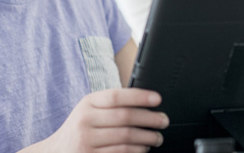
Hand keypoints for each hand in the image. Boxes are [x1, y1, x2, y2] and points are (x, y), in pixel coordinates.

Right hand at [26, 88, 168, 152]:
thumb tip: (143, 101)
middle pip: (124, 118)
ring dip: (146, 138)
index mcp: (87, 103)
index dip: (139, 96)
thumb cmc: (79, 129)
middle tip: (163, 120)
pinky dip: (136, 151)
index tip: (158, 99)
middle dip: (149, 119)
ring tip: (157, 137)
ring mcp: (86, 141)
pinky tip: (143, 149)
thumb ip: (109, 105)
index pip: (117, 96)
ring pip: (125, 138)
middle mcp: (85, 120)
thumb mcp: (89, 110)